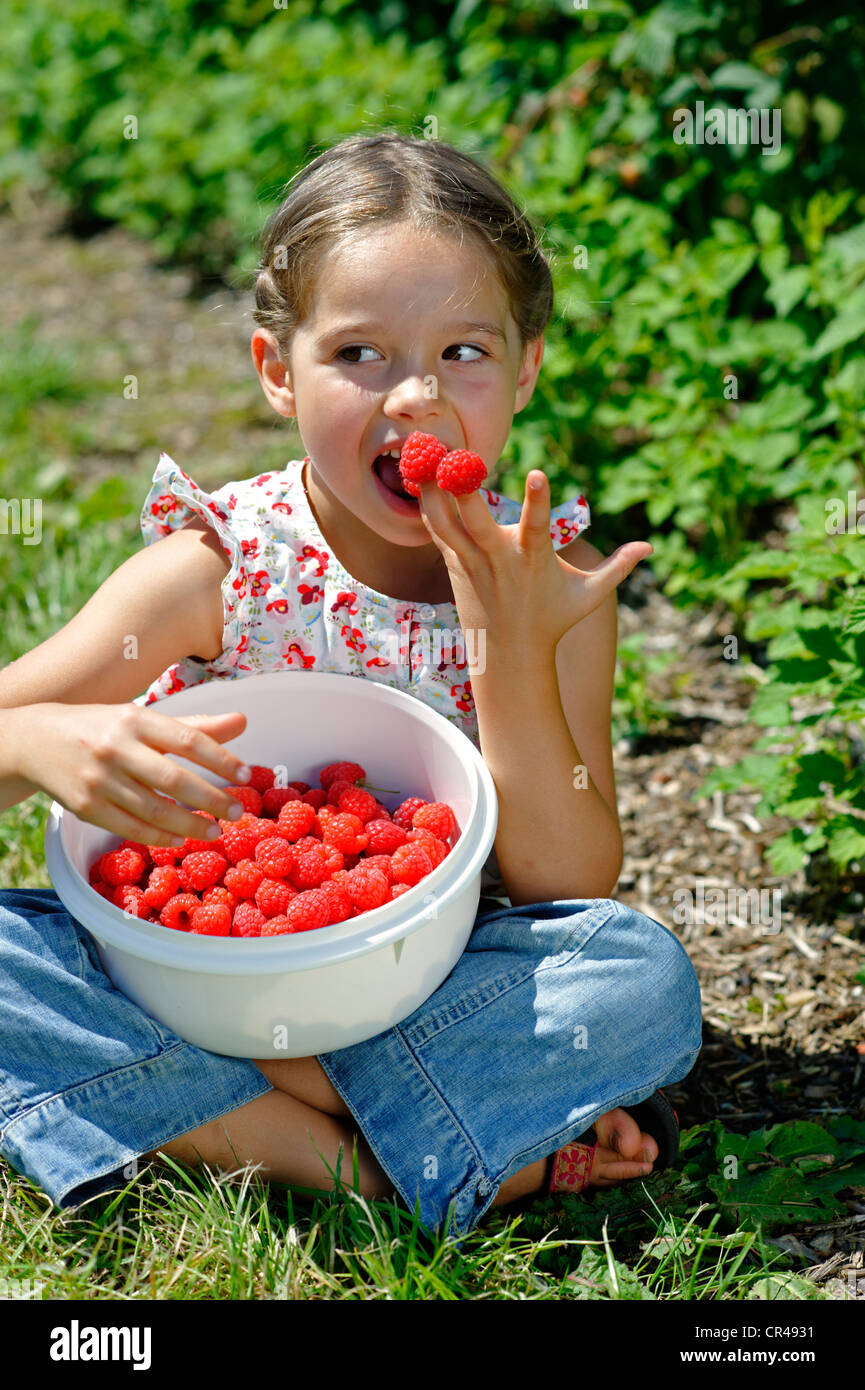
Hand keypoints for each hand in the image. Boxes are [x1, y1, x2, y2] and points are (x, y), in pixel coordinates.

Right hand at [14, 702, 251, 845]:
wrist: (36, 740)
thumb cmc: (103, 728)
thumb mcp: (143, 718)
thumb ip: (194, 725)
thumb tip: (243, 721)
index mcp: (136, 719)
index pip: (188, 739)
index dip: (221, 759)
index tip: (246, 776)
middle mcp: (117, 748)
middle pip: (174, 779)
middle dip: (211, 799)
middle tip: (239, 813)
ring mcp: (100, 779)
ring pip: (154, 809)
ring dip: (190, 825)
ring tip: (216, 832)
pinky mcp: (86, 806)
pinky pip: (130, 827)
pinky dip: (159, 836)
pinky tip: (180, 839)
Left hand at [417, 471, 652, 653]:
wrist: (509, 654)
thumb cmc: (553, 620)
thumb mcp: (589, 596)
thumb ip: (617, 567)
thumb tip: (650, 547)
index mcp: (533, 559)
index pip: (537, 525)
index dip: (538, 500)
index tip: (536, 473)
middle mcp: (498, 558)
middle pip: (476, 523)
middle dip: (465, 493)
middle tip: (458, 460)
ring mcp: (472, 561)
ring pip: (444, 523)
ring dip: (432, 491)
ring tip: (425, 455)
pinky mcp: (454, 563)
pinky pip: (436, 529)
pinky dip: (427, 503)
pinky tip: (418, 474)